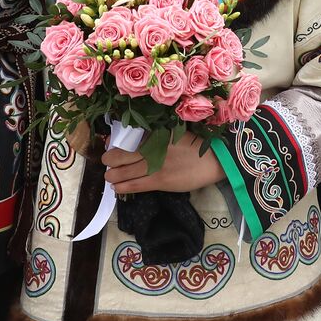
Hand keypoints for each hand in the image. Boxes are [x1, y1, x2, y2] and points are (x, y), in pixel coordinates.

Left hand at [103, 133, 224, 194]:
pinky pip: (136, 185)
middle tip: (106, 162)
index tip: (108, 145)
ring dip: (113, 175)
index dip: (114, 144)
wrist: (214, 160)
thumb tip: (139, 139)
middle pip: (121, 156)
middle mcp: (152, 149)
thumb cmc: (197, 145)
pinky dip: (123, 187)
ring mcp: (155, 166)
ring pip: (125, 172)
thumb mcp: (175, 132)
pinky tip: (116, 187)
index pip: (128, 139)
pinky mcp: (160, 181)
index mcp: (156, 134)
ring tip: (109, 176)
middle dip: (109, 160)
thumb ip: (157, 135)